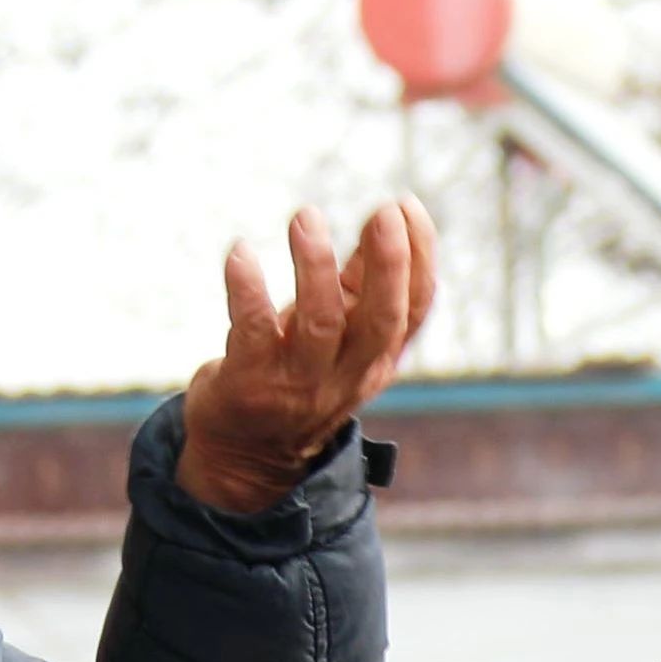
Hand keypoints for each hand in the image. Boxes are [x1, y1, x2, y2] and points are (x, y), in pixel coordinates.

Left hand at [175, 199, 439, 513]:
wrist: (243, 456)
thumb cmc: (293, 377)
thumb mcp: (337, 336)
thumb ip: (359, 285)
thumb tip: (385, 223)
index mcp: (374, 361)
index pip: (413, 312)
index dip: (419, 259)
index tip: (406, 206)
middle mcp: (345, 376)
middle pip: (380, 321)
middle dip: (388, 264)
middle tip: (383, 211)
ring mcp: (298, 383)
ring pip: (321, 323)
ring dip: (315, 266)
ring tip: (306, 217)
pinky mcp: (249, 384)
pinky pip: (251, 329)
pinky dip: (247, 287)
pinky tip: (241, 251)